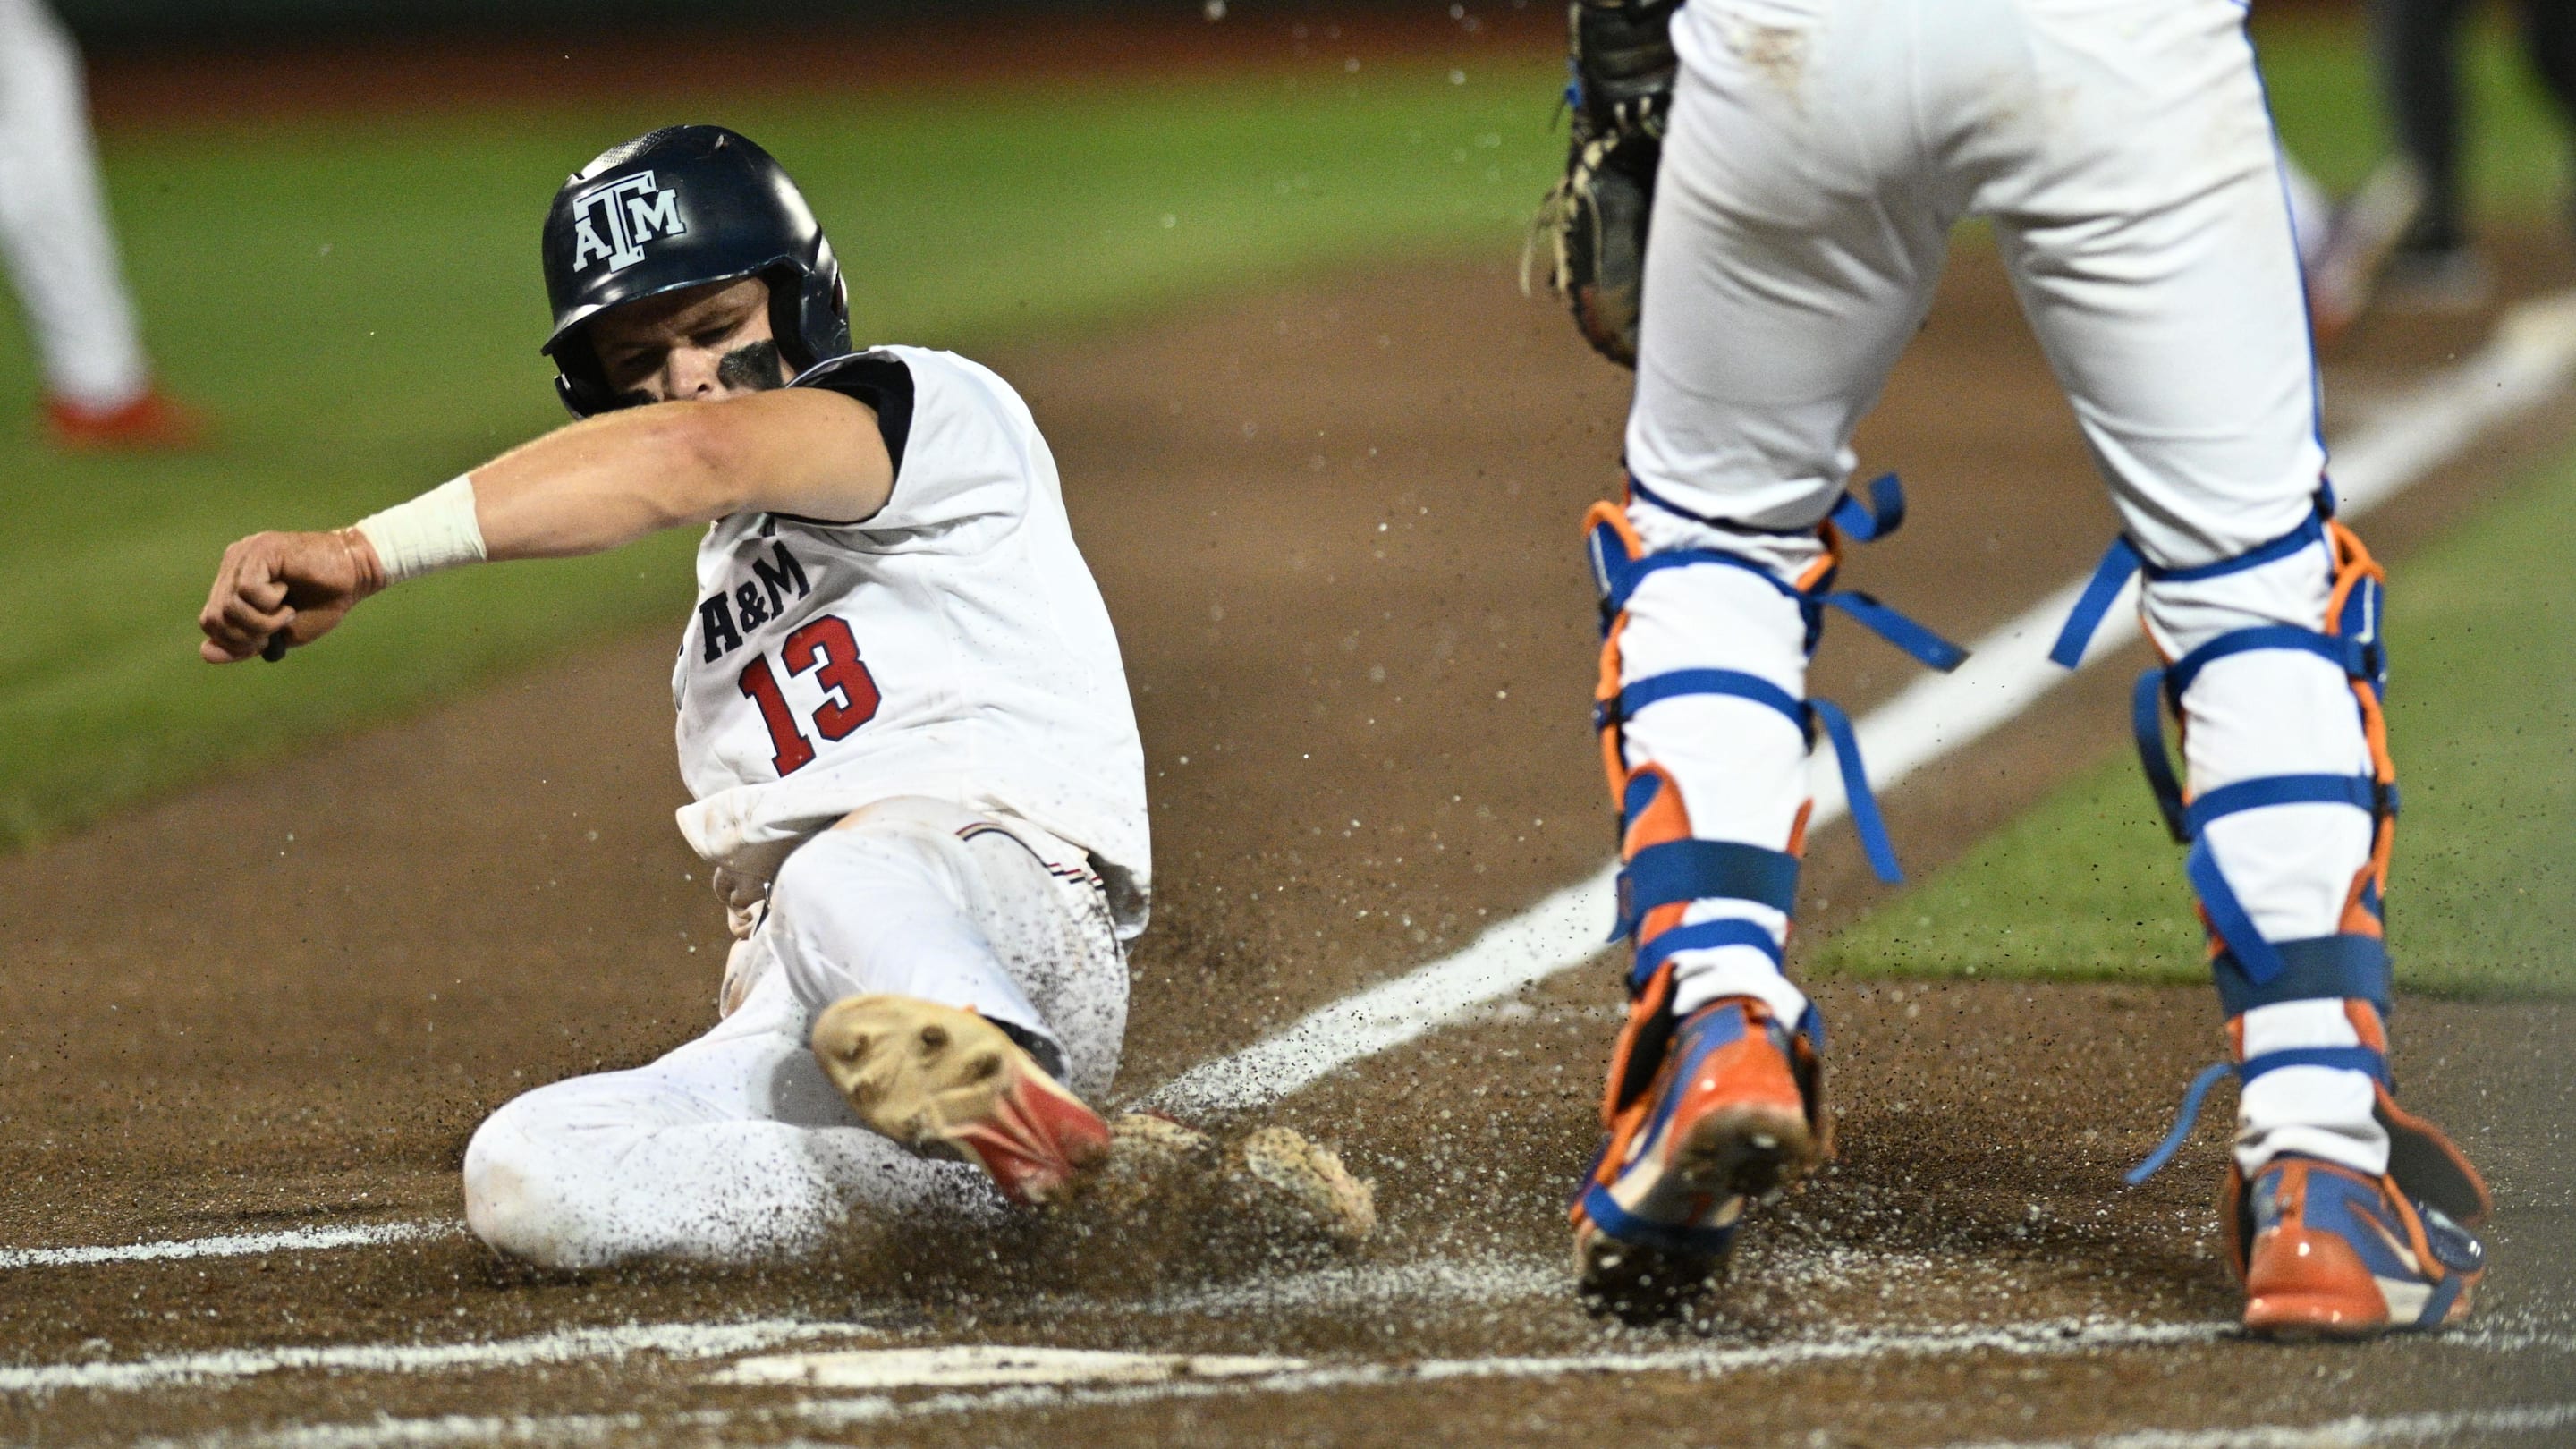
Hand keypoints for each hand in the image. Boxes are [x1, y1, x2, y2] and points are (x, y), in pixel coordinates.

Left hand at [198, 529, 385, 662]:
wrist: (356, 575)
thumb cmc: (321, 603)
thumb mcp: (280, 633)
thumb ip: (244, 644)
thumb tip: (205, 653)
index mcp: (233, 583)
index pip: (210, 621)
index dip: (235, 641)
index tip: (267, 639)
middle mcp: (233, 566)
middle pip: (214, 617)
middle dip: (247, 635)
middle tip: (277, 627)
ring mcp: (245, 556)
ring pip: (229, 606)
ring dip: (263, 620)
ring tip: (286, 611)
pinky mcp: (260, 550)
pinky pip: (247, 590)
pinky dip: (269, 603)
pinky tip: (287, 594)